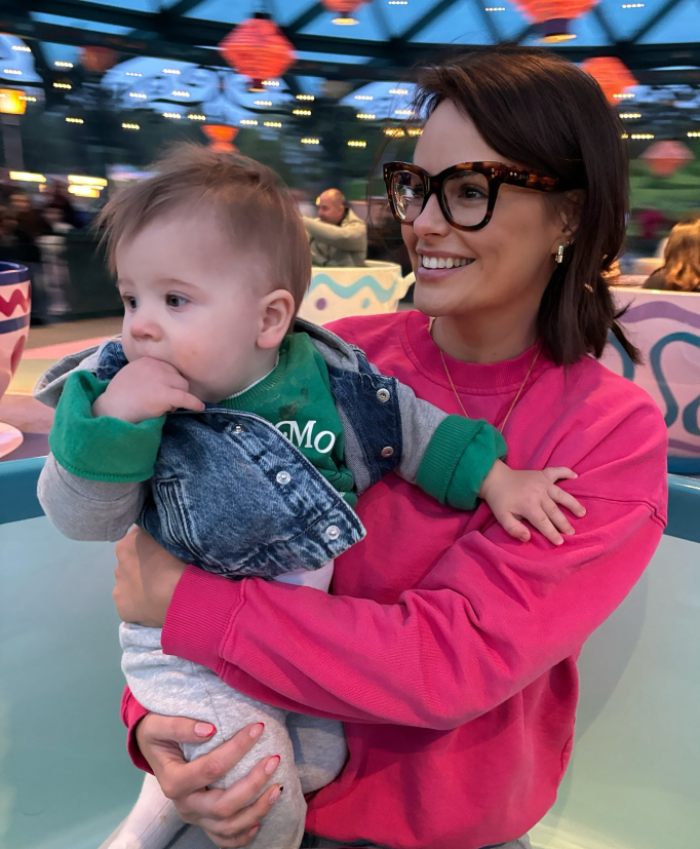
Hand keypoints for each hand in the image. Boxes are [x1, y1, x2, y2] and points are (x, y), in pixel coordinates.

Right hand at [93, 357, 204, 421]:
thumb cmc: (120, 396)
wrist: (111, 409)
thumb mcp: (133, 374)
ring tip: (166, 407)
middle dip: (175, 388)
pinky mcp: (165, 394)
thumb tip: (167, 379)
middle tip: (165, 401)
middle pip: (178, 376)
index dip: (170, 380)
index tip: (167, 389)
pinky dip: (194, 403)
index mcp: (148, 359)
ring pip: (183, 386)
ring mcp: (161, 379)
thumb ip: (149, 372)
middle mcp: (155, 366)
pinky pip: (186, 398)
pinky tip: (199, 407)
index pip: (169, 368)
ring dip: (179, 397)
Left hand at [113, 526, 185, 625]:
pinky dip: (138, 600)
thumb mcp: (170, 536)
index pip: (136, 537)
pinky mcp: (122, 608)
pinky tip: (153, 602)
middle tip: (162, 568)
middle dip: (142, 563)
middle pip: (130, 561)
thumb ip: (157, 533)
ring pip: (128, 581)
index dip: (149, 542)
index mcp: (126, 544)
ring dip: (139, 581)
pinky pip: (130, 601)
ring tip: (159, 587)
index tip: (162, 548)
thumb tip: (154, 532)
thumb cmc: (178, 563)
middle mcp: (117, 565)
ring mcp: (119, 588)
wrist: (178, 596)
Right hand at [136, 714, 282, 847]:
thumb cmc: (157, 733)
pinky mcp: (203, 822)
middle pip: (222, 805)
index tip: (258, 728)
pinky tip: (259, 820)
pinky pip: (223, 839)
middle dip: (253, 784)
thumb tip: (210, 729)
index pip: (210, 769)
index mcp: (173, 781)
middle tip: (274, 759)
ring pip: (228, 826)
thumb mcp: (158, 725)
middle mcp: (184, 805)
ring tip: (277, 788)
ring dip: (256, 810)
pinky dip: (243, 836)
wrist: (151, 749)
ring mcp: (195, 817)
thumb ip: (180, 727)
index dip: (237, 748)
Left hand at [479, 462, 585, 544]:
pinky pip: (557, 472)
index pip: (543, 522)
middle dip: (564, 523)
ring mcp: (542, 483)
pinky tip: (576, 476)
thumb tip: (528, 538)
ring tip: (582, 513)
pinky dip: (566, 472)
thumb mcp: (502, 517)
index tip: (560, 542)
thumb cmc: (499, 500)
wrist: (494, 478)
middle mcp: (538, 494)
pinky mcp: (542, 474)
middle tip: (572, 533)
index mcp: (528, 505)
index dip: (552, 533)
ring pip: (561, 494)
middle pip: (554, 511)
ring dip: (572, 503)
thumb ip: (514, 529)